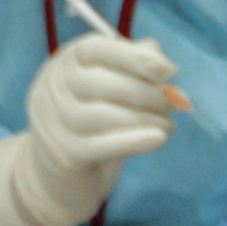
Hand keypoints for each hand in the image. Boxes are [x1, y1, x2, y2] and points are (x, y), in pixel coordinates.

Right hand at [0, 34, 180, 225]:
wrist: (57, 176)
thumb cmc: (89, 125)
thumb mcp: (107, 91)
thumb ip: (130, 68)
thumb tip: (158, 55)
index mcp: (64, 64)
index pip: (94, 49)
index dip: (133, 55)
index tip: (169, 68)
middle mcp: (52, 89)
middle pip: (100, 82)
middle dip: (145, 91)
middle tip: (175, 102)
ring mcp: (53, 123)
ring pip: (102, 114)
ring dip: (145, 117)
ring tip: (169, 124)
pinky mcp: (64, 155)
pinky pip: (101, 146)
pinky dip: (135, 141)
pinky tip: (159, 138)